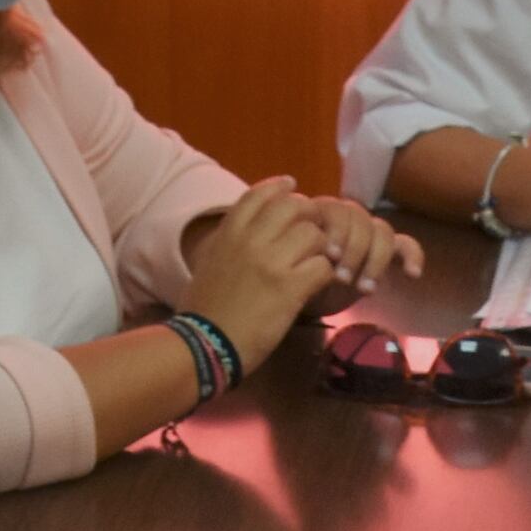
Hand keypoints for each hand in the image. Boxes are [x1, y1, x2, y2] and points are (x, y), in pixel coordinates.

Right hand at [177, 179, 345, 366]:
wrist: (203, 344)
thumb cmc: (202, 311)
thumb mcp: (209, 264)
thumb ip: (229, 245)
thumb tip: (246, 237)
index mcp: (229, 234)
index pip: (258, 195)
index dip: (279, 187)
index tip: (291, 186)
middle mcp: (251, 240)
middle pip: (294, 207)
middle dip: (310, 218)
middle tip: (316, 234)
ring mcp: (271, 262)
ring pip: (314, 235)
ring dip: (322, 250)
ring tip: (320, 264)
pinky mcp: (289, 288)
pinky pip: (323, 267)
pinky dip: (327, 276)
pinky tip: (321, 285)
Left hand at [283, 190, 423, 312]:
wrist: (305, 298)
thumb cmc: (294, 279)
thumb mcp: (290, 267)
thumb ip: (299, 253)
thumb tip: (319, 253)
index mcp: (321, 213)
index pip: (337, 210)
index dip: (337, 232)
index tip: (330, 259)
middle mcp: (346, 217)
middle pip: (361, 219)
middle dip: (354, 251)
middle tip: (342, 279)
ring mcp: (368, 233)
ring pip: (382, 231)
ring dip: (376, 260)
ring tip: (365, 290)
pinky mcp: (387, 252)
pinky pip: (407, 245)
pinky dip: (413, 256)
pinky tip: (412, 274)